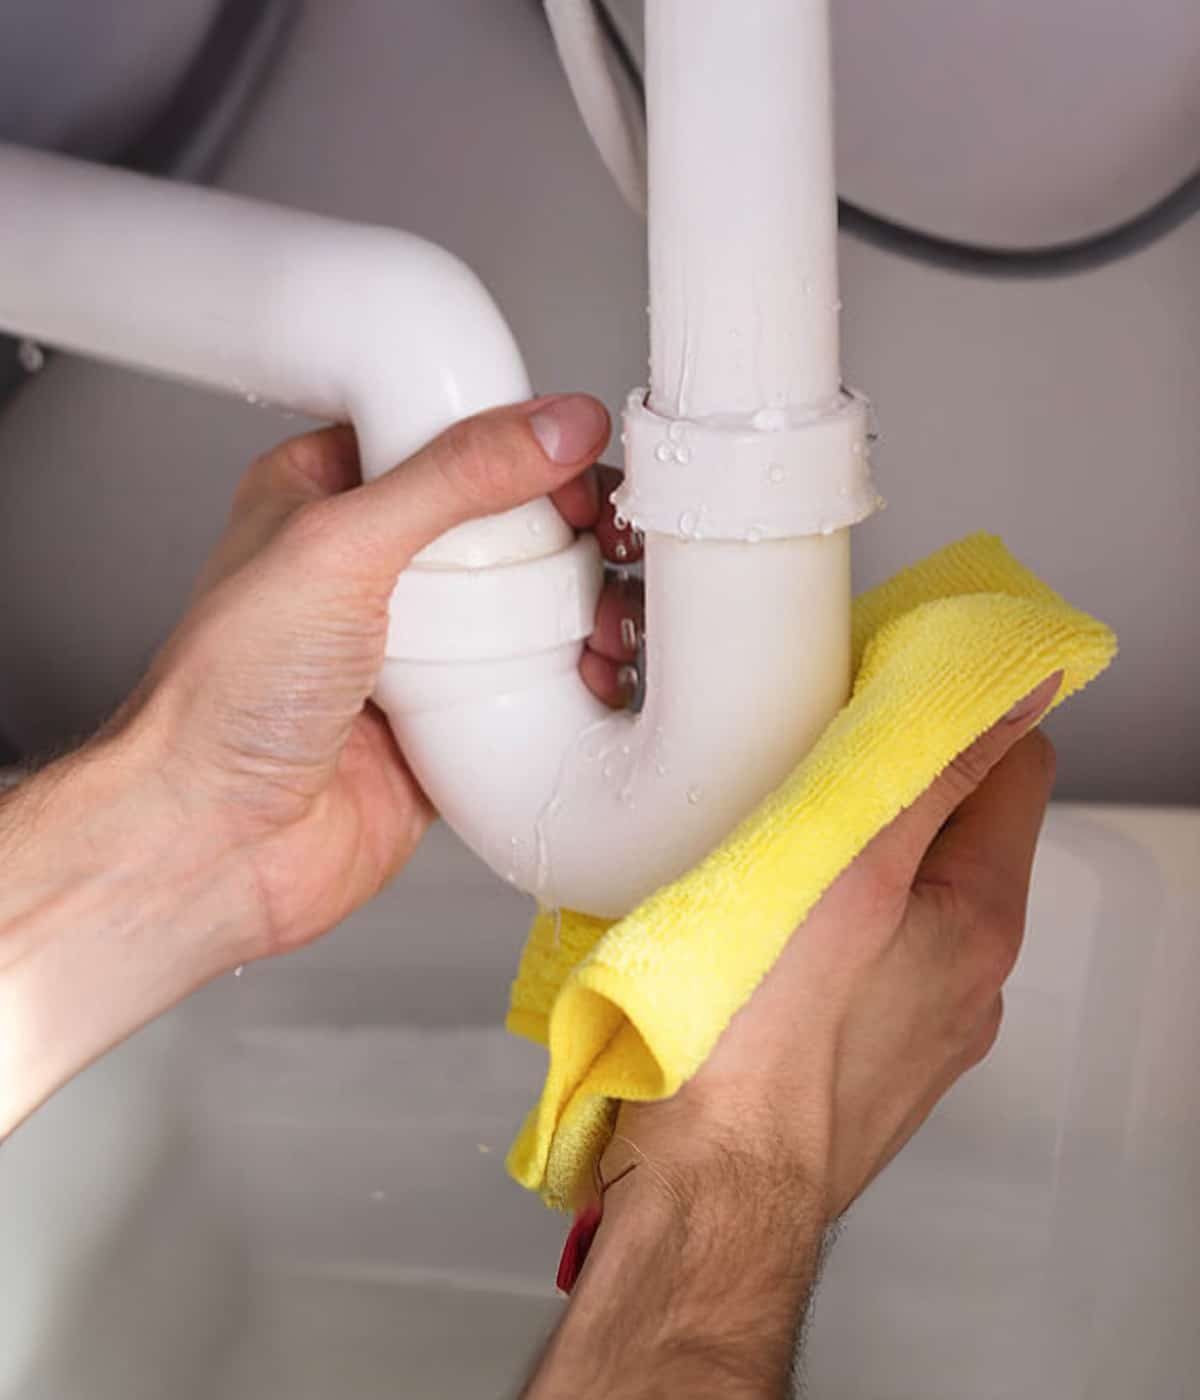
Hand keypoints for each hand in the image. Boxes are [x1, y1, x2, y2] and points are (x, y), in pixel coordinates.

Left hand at [0, 395, 641, 1132]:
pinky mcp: (450, 717)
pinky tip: (596, 672)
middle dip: (570, 528)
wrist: (216, 843)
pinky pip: (533, 684)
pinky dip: (576, 676)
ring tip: (610, 616)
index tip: (577, 456)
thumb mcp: (340, 547)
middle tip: (605, 540)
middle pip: (504, 520)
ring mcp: (417, 645)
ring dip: (588, 604)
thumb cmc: (222, 701)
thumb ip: (454, 477)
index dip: (518, 438)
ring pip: (530, 604)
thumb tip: (554, 427)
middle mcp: (376, 567)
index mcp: (328, 496)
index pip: (444, 433)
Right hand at [528, 676, 1059, 1397]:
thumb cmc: (759, 1046)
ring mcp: (914, 1023)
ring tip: (772, 848)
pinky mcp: (857, 1055)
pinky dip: (823, 925)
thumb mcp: (853, 872)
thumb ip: (936, 776)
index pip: (1017, 768)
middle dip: (891, 786)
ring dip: (850, 857)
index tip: (891, 691)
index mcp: (979, 920)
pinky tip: (761, 931)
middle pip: (952, 832)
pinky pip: (858, 958)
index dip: (958, 713)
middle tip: (809, 766)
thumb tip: (1019, 697)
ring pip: (899, 896)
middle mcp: (966, 976)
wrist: (708, 1192)